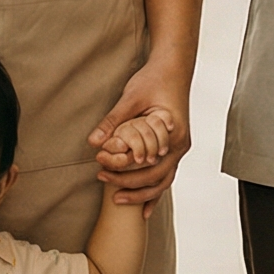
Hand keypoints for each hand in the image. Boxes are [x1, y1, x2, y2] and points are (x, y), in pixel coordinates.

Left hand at [88, 62, 192, 205]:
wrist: (173, 66)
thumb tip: (93, 142)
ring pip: (164, 180)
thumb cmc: (154, 79)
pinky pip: (166, 173)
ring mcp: (179, 147)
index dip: (125, 173)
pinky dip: (154, 189)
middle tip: (107, 189)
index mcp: (173, 134)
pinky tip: (144, 206)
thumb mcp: (130, 98)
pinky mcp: (174, 146)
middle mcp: (180, 145)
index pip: (149, 164)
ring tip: (118, 199)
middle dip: (132, 187)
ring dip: (143, 193)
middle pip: (157, 178)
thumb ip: (113, 121)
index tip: (102, 172)